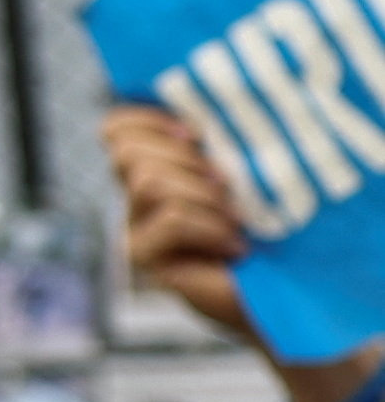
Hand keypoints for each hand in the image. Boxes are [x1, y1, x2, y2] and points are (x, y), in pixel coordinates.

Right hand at [104, 101, 256, 345]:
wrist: (287, 291)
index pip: (115, 130)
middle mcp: (135, 198)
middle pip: (126, 152)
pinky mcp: (147, 258)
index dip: (146, 120)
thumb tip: (212, 109)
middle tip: (225, 183)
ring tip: (236, 219)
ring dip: (202, 195)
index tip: (195, 134)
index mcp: (154, 169)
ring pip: (146, 183)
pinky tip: (234, 247)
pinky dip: (210, 227)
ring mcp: (135, 229)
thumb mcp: (243, 176)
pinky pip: (169, 219)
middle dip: (183, 159)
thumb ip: (218, 145)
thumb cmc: (272, 229)